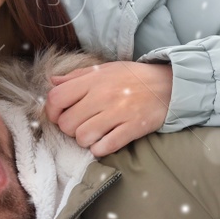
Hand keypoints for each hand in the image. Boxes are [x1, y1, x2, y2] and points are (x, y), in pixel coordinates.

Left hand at [44, 61, 172, 155]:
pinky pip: (104, 147)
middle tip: (80, 125)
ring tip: (94, 134)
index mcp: (94, 80)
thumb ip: (76, 76)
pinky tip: (105, 141)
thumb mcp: (104, 69)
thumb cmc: (133, 78)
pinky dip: (100, 149)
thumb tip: (52, 81)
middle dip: (69, 128)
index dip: (51, 111)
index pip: (56, 98)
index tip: (59, 115)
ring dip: (85, 140)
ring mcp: (118, 113)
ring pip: (82, 137)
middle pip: (67, 123)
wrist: (168, 85)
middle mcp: (103, 96)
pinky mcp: (132, 128)